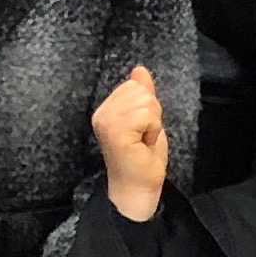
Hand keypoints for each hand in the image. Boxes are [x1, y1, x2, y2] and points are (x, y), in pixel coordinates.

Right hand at [91, 65, 171, 221]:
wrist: (137, 186)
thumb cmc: (142, 157)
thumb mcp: (146, 119)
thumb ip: (143, 93)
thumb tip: (139, 69)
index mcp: (106, 109)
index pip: (135, 85)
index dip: (148, 108)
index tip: (141, 130)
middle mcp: (101, 113)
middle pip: (142, 91)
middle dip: (152, 114)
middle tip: (142, 136)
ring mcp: (106, 121)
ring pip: (146, 101)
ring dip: (153, 123)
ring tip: (142, 141)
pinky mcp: (115, 131)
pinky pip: (146, 115)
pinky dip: (152, 130)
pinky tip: (143, 144)